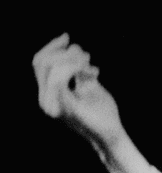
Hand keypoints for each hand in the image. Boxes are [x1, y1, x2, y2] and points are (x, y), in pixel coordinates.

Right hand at [33, 33, 124, 147]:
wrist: (112, 135)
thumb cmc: (101, 111)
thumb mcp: (88, 85)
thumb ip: (78, 69)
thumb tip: (72, 47)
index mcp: (49, 94)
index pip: (38, 63)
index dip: (51, 46)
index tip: (67, 38)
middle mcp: (46, 100)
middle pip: (42, 62)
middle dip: (64, 52)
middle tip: (86, 57)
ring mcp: (54, 106)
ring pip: (52, 68)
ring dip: (73, 60)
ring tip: (91, 66)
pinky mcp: (66, 108)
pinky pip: (61, 81)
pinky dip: (76, 69)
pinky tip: (93, 72)